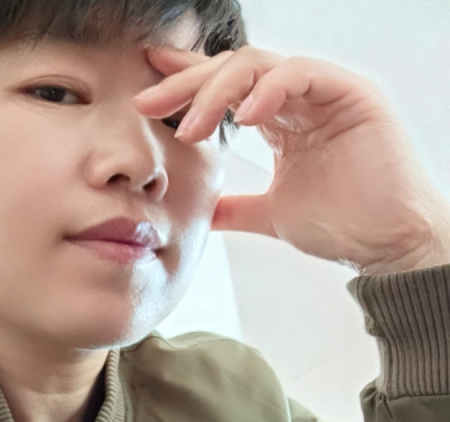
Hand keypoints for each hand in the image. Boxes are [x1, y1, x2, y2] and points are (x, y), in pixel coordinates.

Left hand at [134, 46, 449, 273]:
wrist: (383, 245)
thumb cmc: (338, 225)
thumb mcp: (268, 214)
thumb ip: (234, 208)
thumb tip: (201, 214)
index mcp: (280, 119)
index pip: (225, 89)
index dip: (185, 83)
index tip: (146, 91)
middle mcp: (298, 99)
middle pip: (232, 71)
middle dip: (186, 85)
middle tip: (148, 103)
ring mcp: (323, 92)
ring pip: (259, 67)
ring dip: (218, 93)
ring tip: (191, 128)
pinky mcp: (350, 93)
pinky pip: (301, 74)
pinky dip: (269, 91)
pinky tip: (243, 118)